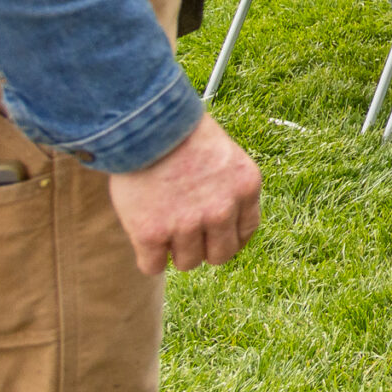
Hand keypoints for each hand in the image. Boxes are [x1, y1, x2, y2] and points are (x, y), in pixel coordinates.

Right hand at [107, 112, 262, 274]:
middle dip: (204, 248)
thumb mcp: (224, 157)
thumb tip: (221, 224)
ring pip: (187, 263)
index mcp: (246, 187)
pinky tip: (145, 238)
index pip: (246, 231)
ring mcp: (187, 224)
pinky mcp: (152, 234)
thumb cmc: (182, 135)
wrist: (146, 125)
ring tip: (162, 225)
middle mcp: (222, 210)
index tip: (213, 235)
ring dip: (174, 251)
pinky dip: (149, 258)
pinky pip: (154, 267)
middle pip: (220, 255)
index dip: (228, 237)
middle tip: (186, 234)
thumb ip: (228, 189)